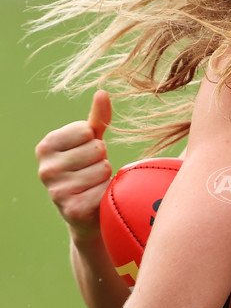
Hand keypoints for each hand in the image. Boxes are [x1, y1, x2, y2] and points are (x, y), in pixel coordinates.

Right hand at [36, 91, 112, 240]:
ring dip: (106, 177)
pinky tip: (97, 200)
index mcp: (45, 146)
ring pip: (103, 169)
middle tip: (92, 173)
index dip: (94, 142)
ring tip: (94, 186)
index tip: (86, 155)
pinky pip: (105, 190)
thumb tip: (102, 92)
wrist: (87, 214)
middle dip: (101, 160)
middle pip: (97, 149)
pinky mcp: (72, 209)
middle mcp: (45, 169)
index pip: (87, 130)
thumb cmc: (89, 170)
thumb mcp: (90, 142)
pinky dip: (108, 194)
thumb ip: (97, 118)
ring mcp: (57, 191)